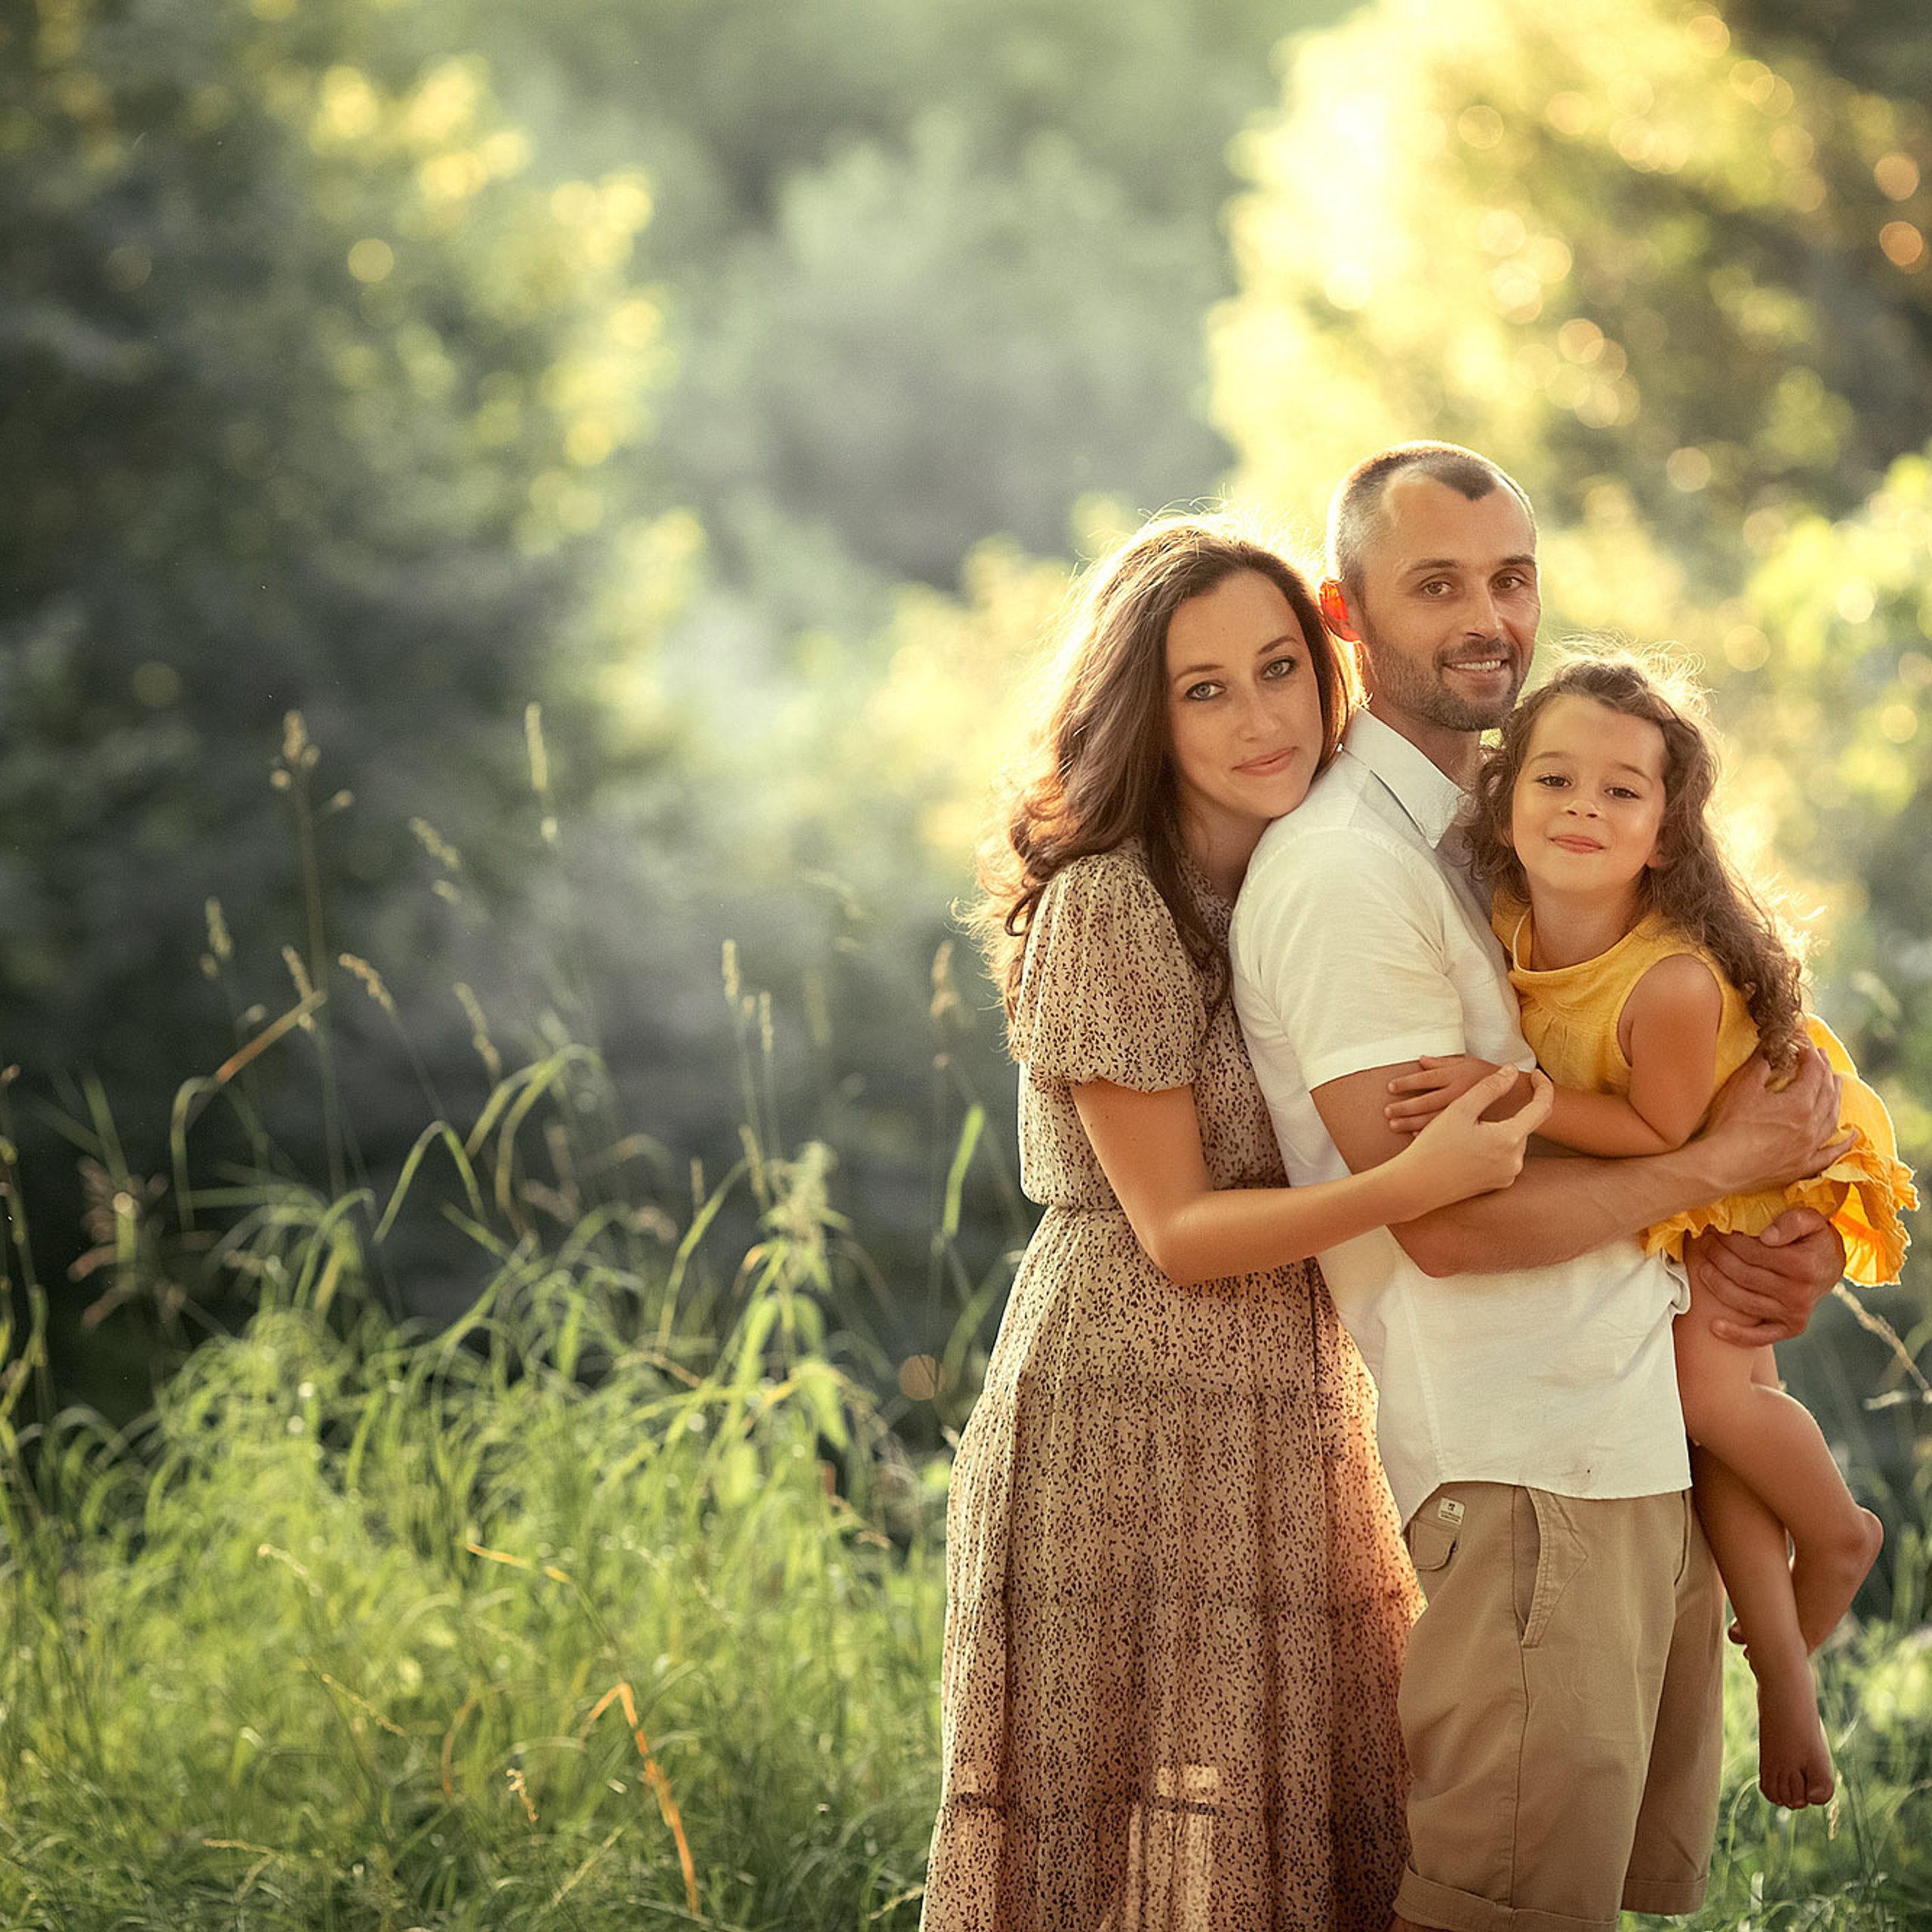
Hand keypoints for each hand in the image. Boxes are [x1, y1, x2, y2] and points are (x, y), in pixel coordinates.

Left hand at [1385, 1055, 1501, 1133]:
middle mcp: (1458, 1094)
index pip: (1427, 1078)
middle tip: (1387, 1111)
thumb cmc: (1490, 1078)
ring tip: (1393, 1125)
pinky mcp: (1470, 1127)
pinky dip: (1429, 1134)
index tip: (1390, 1087)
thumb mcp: (1468, 1064)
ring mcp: (1465, 1113)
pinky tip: (1414, 1137)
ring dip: (1410, 1123)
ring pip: (1432, 1119)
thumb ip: (1443, 1063)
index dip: (1407, 1082)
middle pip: (1426, 1101)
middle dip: (1404, 1107)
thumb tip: (1421, 1059)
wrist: (1520, 1098)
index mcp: (1457, 1076)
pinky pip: (1447, 1133)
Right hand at [1400, 1065, 1553, 1211]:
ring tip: (1466, 1128)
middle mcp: (1515, 1161)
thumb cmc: (1434, 1148)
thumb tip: (1511, 1072)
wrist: (1416, 1186)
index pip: (1542, 1107)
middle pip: (1522, 1125)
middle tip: (1479, 1106)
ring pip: (1510, 1140)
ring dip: (1497, 1129)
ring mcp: (1507, 1175)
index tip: (1535, 1074)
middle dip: (1506, 1111)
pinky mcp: (1497, 1184)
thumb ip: (1490, 1087)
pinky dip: (1491, 1145)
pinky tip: (1467, 1145)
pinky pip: (1502, 1157)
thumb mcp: (1460, 1108)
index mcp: (1510, 1139)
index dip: (1543, 1087)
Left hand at [1688, 1209, 1845, 1345]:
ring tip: (1703, 1269)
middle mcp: (1799, 1293)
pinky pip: (1760, 1336)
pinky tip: (1715, 1326)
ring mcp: (1795, 1313)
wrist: (1829, 1267)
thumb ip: (1791, 1222)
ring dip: (1717, 1285)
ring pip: (1744, 1302)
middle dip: (1718, 1258)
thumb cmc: (1813, 1240)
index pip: (1752, 1253)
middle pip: (1744, 1276)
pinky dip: (1736, 1334)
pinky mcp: (1790, 1328)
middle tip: (1705, 1244)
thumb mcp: (1811, 1221)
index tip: (1714, 1230)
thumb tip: (1767, 1236)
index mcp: (1803, 1266)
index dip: (1728, 1241)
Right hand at [1697, 1047, 1850, 1195]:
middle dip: (1825, 1070)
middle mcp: (1811, 1125)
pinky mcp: (1802, 1166)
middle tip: (1820, 1056)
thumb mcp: (1741, 1086)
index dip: (1810, 1054)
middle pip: (1827, 1092)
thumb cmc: (1728, 1125)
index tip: (1803, 1042)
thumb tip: (1771, 1048)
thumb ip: (1760, 1064)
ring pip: (1832, 1118)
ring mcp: (1809, 1147)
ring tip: (1837, 1083)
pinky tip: (1853, 1136)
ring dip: (1837, 1098)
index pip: (1813, 1071)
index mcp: (1799, 1103)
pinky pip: (1830, 1154)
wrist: (1720, 1167)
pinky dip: (1844, 1144)